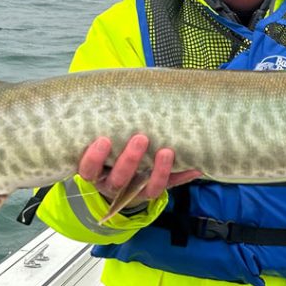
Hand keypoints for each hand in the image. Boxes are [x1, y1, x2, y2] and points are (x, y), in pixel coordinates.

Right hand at [78, 134, 201, 206]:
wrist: (121, 181)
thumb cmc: (109, 151)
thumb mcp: (104, 141)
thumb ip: (108, 126)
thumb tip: (116, 93)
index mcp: (97, 173)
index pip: (88, 170)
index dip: (94, 158)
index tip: (103, 140)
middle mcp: (114, 185)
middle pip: (118, 180)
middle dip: (129, 160)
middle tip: (141, 138)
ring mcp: (136, 192)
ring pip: (146, 189)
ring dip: (159, 171)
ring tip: (167, 151)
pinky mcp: (154, 192)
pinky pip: (169, 187)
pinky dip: (182, 176)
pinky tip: (196, 167)